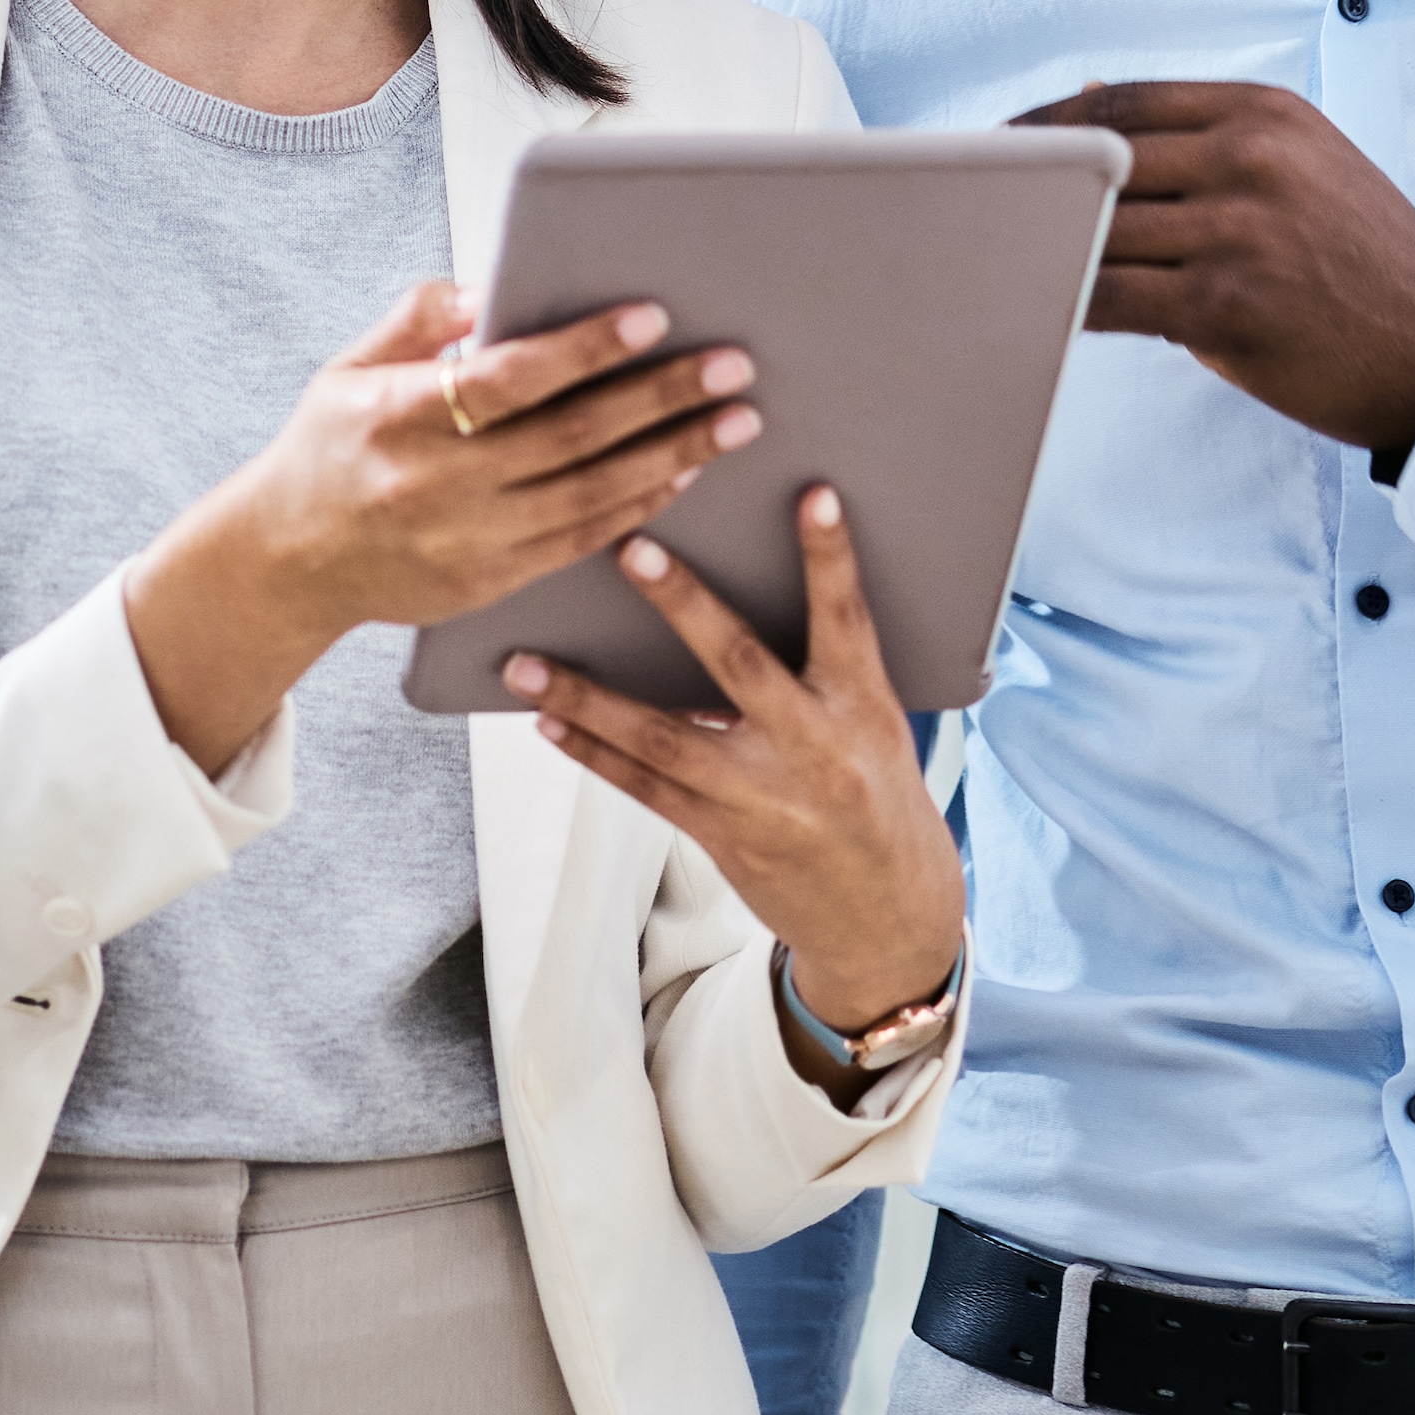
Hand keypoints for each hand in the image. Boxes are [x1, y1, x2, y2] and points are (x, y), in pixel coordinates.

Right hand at [125, 280, 760, 770]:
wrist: (288, 563)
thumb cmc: (329, 448)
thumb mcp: (348, 369)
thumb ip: (416, 320)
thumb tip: (488, 287)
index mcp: (401, 418)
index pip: (510, 379)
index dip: (585, 348)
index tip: (651, 317)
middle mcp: (439, 484)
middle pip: (572, 437)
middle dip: (662, 398)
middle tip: (733, 366)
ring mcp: (468, 541)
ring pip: (591, 495)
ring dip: (672, 455)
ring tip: (734, 420)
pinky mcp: (489, 582)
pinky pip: (581, 541)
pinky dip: (639, 507)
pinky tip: (683, 474)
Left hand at [507, 487, 965, 1106]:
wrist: (888, 919)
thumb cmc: (880, 804)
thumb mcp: (878, 729)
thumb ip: (823, 672)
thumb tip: (736, 606)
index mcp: (865, 710)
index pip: (847, 619)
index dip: (830, 557)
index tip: (812, 495)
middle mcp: (813, 748)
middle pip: (738, 664)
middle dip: (684, 604)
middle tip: (631, 550)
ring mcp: (762, 797)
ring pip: (663, 738)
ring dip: (588, 697)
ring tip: (526, 664)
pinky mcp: (723, 837)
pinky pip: (646, 788)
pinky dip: (593, 753)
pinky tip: (550, 722)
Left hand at [1013, 79, 1414, 470]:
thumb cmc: (1360, 261)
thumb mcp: (1304, 165)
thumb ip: (1208, 138)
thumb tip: (1092, 110)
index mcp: (1264, 112)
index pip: (1122, 104)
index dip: (1045, 125)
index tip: (996, 149)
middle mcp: (1250, 157)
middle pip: (1096, 160)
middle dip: (1027, 185)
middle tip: (970, 208)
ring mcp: (1239, 230)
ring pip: (1096, 231)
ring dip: (1036, 250)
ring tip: (988, 262)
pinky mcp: (1226, 306)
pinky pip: (1110, 299)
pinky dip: (1062, 304)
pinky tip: (1036, 312)